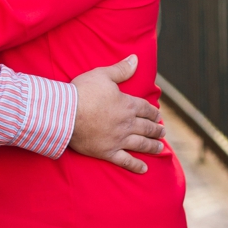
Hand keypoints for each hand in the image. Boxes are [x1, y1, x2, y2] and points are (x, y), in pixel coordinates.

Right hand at [68, 54, 167, 172]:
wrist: (65, 113)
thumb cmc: (82, 92)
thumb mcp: (102, 75)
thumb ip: (121, 69)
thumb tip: (136, 59)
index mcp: (128, 105)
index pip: (146, 109)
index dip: (154, 112)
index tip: (158, 116)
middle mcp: (127, 124)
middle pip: (147, 127)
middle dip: (156, 129)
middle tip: (161, 131)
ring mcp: (119, 139)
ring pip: (141, 144)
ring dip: (153, 146)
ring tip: (160, 147)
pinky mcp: (108, 152)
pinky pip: (125, 161)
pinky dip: (136, 166)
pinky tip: (144, 169)